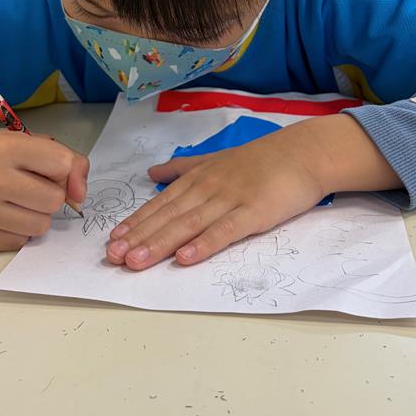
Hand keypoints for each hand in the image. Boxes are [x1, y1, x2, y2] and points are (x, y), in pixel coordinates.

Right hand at [0, 130, 88, 250]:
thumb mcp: (30, 142)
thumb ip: (69, 161)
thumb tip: (80, 196)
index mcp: (3, 146)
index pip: (62, 164)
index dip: (63, 170)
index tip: (48, 168)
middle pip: (54, 200)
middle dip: (51, 195)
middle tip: (31, 187)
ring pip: (40, 226)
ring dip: (37, 215)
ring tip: (18, 201)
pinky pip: (20, 241)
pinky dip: (18, 230)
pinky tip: (2, 214)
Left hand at [105, 114, 401, 270]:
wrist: (303, 153)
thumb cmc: (261, 159)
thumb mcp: (215, 159)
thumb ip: (183, 168)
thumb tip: (151, 173)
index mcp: (198, 178)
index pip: (161, 204)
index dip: (136, 222)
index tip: (112, 240)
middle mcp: (208, 188)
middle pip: (168, 217)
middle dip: (138, 238)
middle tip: (112, 257)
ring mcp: (230, 200)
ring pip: (188, 225)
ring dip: (160, 244)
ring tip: (135, 262)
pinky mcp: (253, 213)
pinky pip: (225, 231)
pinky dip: (204, 244)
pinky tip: (185, 258)